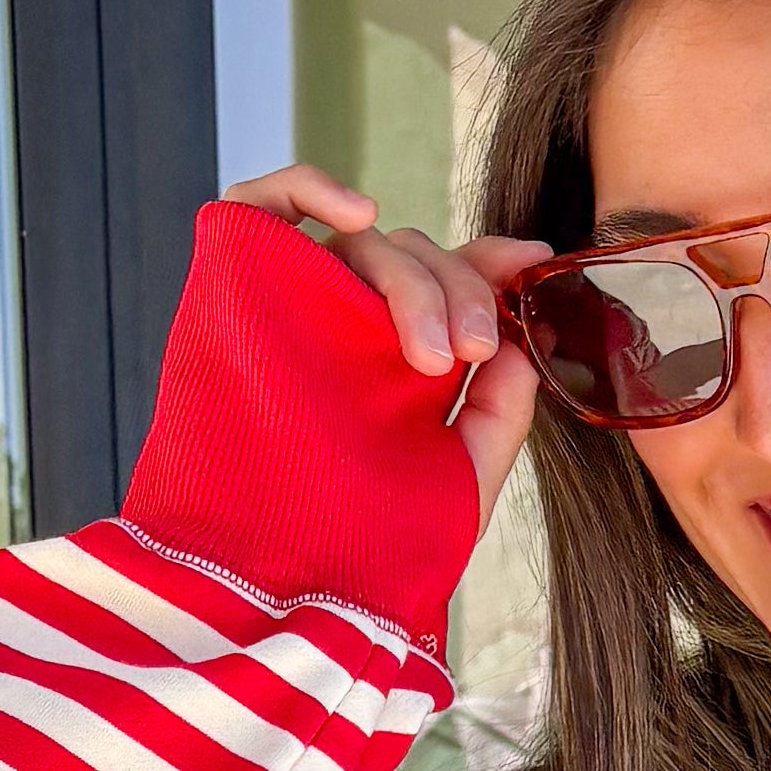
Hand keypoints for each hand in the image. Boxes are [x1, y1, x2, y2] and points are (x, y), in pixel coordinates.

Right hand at [222, 162, 550, 536]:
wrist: (276, 583)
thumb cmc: (359, 545)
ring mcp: (292, 305)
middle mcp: (347, 328)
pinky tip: (358, 218)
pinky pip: (262, 201)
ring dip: (409, 277)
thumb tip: (519, 342)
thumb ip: (499, 417)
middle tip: (468, 353)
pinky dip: (309, 186)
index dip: (494, 263)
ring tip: (430, 353)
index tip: (534, 265)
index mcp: (396, 362)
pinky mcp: (236, 285)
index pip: (450, 284)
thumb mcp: (456, 484)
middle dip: (457, 292)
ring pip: (362, 241)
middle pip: (414, 257)